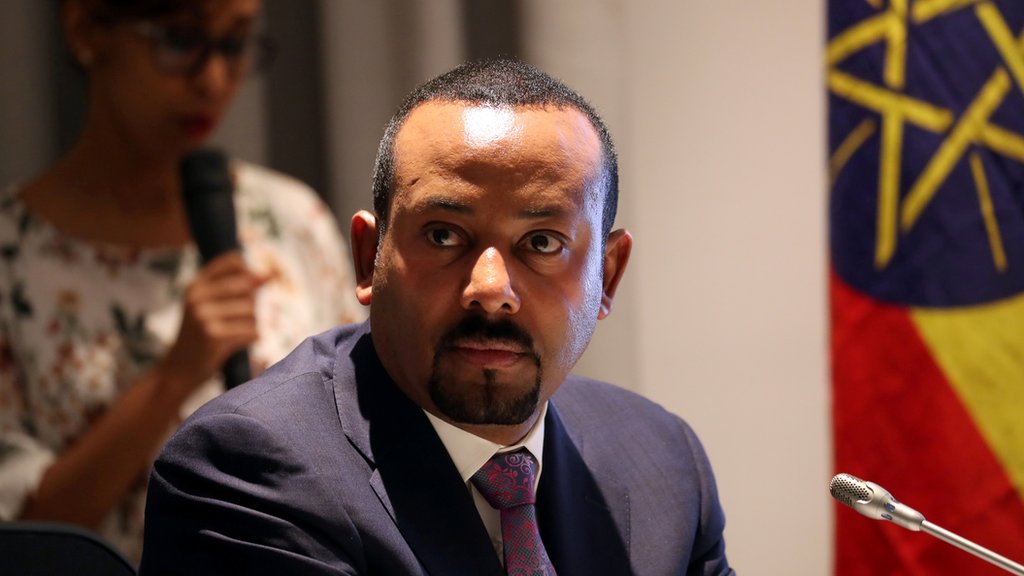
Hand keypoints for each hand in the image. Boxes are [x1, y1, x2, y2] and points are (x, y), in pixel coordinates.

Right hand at [157, 252, 263, 396]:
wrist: (178, 370)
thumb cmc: (203, 335)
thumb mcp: (213, 307)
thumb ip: (240, 289)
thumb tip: (270, 275)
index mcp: (196, 284)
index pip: (233, 261)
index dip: (249, 273)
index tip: (246, 291)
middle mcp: (196, 296)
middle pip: (247, 286)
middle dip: (252, 303)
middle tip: (239, 319)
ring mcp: (203, 315)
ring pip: (252, 310)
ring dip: (252, 324)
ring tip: (235, 333)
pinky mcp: (212, 335)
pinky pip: (252, 331)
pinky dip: (252, 338)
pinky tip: (237, 343)